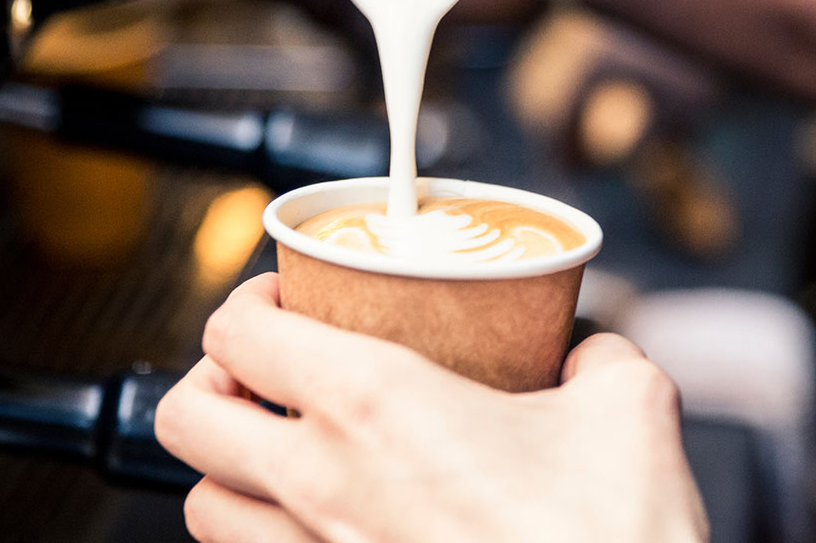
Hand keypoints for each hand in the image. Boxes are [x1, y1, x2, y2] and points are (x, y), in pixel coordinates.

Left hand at [155, 273, 709, 542]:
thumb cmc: (611, 538)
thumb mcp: (629, 408)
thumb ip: (596, 358)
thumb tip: (587, 354)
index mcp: (374, 406)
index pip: (236, 334)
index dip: (247, 303)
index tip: (284, 298)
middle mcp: (323, 486)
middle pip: (186, 419)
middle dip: (214, 383)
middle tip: (262, 373)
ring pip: (203, 509)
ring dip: (230, 472)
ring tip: (279, 455)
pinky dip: (268, 541)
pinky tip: (325, 527)